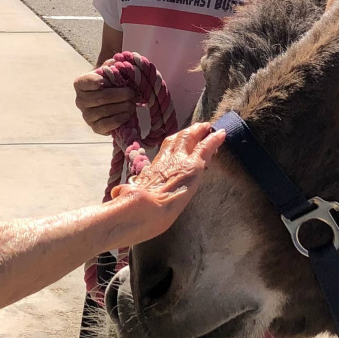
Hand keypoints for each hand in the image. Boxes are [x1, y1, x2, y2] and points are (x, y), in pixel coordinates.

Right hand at [74, 70, 136, 134]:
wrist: (111, 99)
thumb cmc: (111, 82)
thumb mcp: (111, 69)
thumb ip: (113, 65)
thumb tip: (118, 64)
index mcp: (80, 84)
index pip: (90, 81)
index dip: (104, 81)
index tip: (116, 80)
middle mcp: (80, 100)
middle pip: (101, 97)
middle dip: (120, 95)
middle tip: (132, 93)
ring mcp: (86, 115)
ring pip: (105, 111)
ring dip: (122, 107)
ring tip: (133, 104)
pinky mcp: (94, 127)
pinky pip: (106, 125)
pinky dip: (119, 119)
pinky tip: (128, 114)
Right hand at [108, 123, 225, 247]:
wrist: (142, 208)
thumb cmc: (133, 210)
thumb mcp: (128, 198)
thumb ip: (125, 193)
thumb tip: (116, 193)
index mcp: (151, 170)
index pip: (163, 153)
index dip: (172, 147)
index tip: (177, 144)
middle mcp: (164, 160)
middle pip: (176, 140)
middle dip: (187, 133)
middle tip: (197, 128)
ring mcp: (179, 160)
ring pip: (190, 139)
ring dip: (199, 132)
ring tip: (208, 127)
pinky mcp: (193, 165)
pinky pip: (206, 147)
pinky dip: (214, 139)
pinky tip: (222, 134)